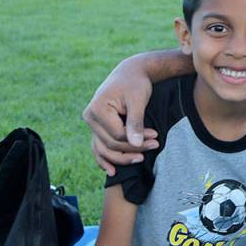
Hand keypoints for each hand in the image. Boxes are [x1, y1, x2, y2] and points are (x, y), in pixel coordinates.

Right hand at [82, 61, 159, 175]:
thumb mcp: (138, 100)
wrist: (130, 73)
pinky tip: (112, 171)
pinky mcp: (96, 127)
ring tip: (141, 159)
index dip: (137, 139)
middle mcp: (90, 117)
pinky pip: (98, 147)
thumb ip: (135, 122)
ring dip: (121, 157)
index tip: (155, 136)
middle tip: (155, 145)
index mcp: (97, 109)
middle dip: (133, 148)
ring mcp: (91, 123)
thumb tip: (135, 144)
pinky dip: (104, 159)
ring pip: (103, 149)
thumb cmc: (135, 84)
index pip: (117, 135)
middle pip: (111, 143)